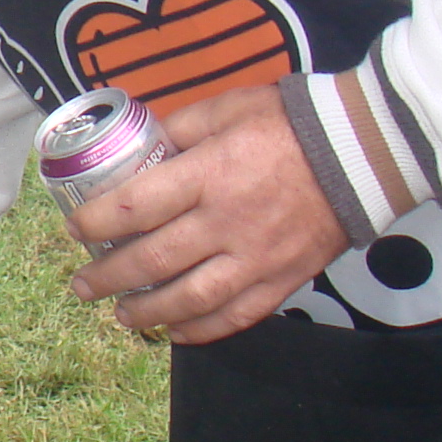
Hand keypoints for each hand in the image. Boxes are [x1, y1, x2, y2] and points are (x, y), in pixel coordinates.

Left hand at [67, 85, 348, 344]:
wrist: (365, 151)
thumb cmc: (290, 123)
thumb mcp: (225, 108)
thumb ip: (179, 130)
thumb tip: (139, 148)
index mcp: (207, 175)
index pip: (133, 207)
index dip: (95, 223)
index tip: (76, 229)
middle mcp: (226, 222)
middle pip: (152, 261)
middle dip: (108, 278)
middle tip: (83, 285)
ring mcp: (256, 257)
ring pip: (190, 299)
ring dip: (148, 313)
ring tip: (121, 315)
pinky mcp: (284, 279)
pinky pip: (236, 315)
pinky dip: (202, 330)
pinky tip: (178, 333)